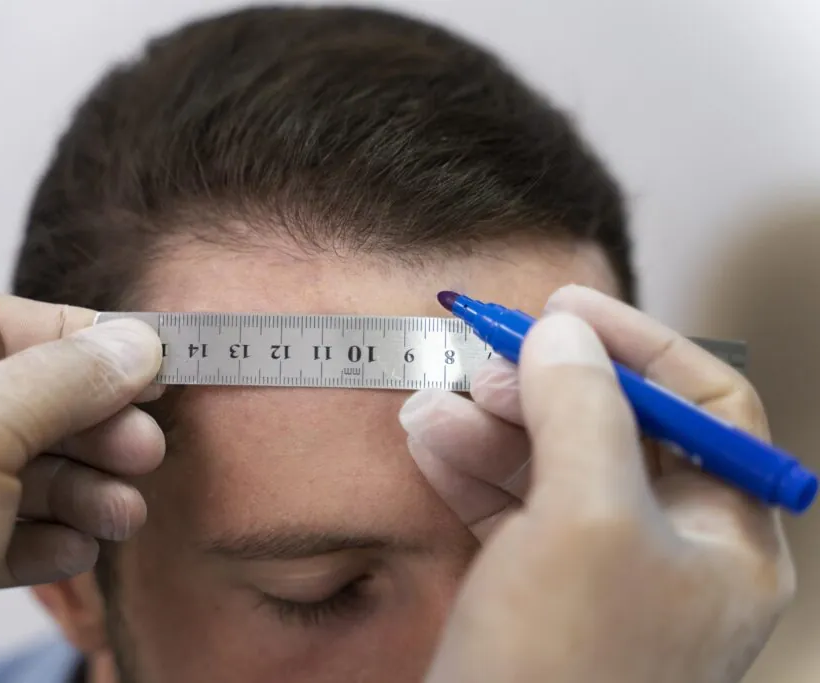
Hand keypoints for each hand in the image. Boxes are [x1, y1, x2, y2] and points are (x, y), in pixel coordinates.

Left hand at [0, 296, 163, 681]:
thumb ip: (64, 379)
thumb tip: (137, 342)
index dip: (80, 339)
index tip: (148, 360)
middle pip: (23, 400)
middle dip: (94, 428)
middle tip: (148, 450)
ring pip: (23, 469)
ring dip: (86, 489)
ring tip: (124, 515)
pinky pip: (7, 528)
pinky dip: (51, 536)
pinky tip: (75, 552)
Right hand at [402, 285, 794, 682]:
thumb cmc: (562, 663)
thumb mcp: (585, 515)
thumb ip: (583, 407)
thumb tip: (564, 332)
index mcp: (729, 540)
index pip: (707, 405)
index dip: (641, 344)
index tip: (564, 306)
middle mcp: (675, 555)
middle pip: (619, 430)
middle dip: (550, 386)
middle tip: (488, 356)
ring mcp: (603, 577)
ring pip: (555, 467)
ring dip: (495, 426)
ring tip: (437, 399)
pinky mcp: (540, 596)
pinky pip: (512, 510)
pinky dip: (471, 470)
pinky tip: (428, 438)